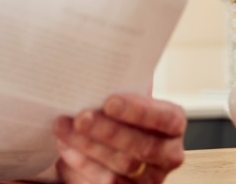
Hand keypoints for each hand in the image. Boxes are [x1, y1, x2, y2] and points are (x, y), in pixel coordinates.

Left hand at [54, 93, 185, 182]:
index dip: (138, 111)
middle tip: (80, 117)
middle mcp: (169, 152)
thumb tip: (97, 63)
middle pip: (143, 146)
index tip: (109, 101)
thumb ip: (118, 83)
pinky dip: (84, 164)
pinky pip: (109, 182)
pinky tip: (66, 148)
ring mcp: (152, 176)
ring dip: (88, 146)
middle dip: (108, 131)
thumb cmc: (115, 109)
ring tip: (63, 128)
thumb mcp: (121, 93)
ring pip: (123, 165)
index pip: (166, 118)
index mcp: (172, 122)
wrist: (105, 137)